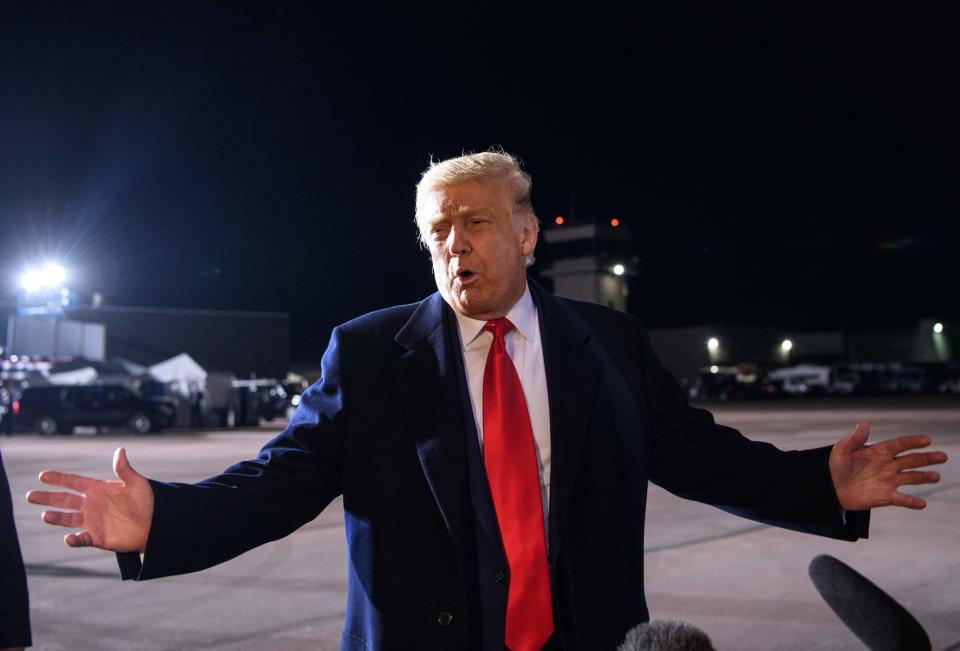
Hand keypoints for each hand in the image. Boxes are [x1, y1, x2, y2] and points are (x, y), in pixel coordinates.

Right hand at [26, 447, 153, 551]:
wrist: (156, 523)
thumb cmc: (148, 500)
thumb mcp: (136, 483)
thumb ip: (124, 470)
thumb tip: (120, 450)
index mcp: (98, 489)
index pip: (74, 482)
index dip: (59, 479)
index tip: (42, 475)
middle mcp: (91, 505)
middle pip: (64, 500)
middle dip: (47, 497)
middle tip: (30, 495)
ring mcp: (93, 521)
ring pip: (68, 519)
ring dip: (56, 518)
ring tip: (45, 515)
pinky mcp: (97, 537)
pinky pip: (81, 538)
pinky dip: (74, 539)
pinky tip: (68, 538)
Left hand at [830, 421, 947, 510]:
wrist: (831, 488)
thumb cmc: (836, 466)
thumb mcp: (842, 450)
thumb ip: (854, 439)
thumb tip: (863, 423)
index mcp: (879, 452)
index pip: (899, 444)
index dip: (913, 442)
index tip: (927, 439)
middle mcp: (888, 465)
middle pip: (911, 460)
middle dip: (927, 458)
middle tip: (943, 456)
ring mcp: (888, 481)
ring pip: (911, 478)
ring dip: (923, 477)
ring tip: (936, 476)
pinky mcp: (885, 496)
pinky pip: (901, 499)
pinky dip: (911, 502)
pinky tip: (922, 504)